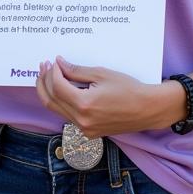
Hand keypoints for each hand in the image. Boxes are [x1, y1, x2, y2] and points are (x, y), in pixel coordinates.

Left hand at [35, 57, 182, 137]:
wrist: (148, 109)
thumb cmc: (129, 89)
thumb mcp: (101, 74)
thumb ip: (76, 71)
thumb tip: (59, 64)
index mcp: (84, 105)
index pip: (57, 86)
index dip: (52, 72)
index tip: (53, 61)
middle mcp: (81, 121)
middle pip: (51, 100)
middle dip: (44, 81)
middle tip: (44, 66)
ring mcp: (85, 129)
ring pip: (57, 109)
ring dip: (50, 92)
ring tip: (49, 75)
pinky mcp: (89, 132)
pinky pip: (68, 116)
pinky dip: (61, 102)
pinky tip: (62, 89)